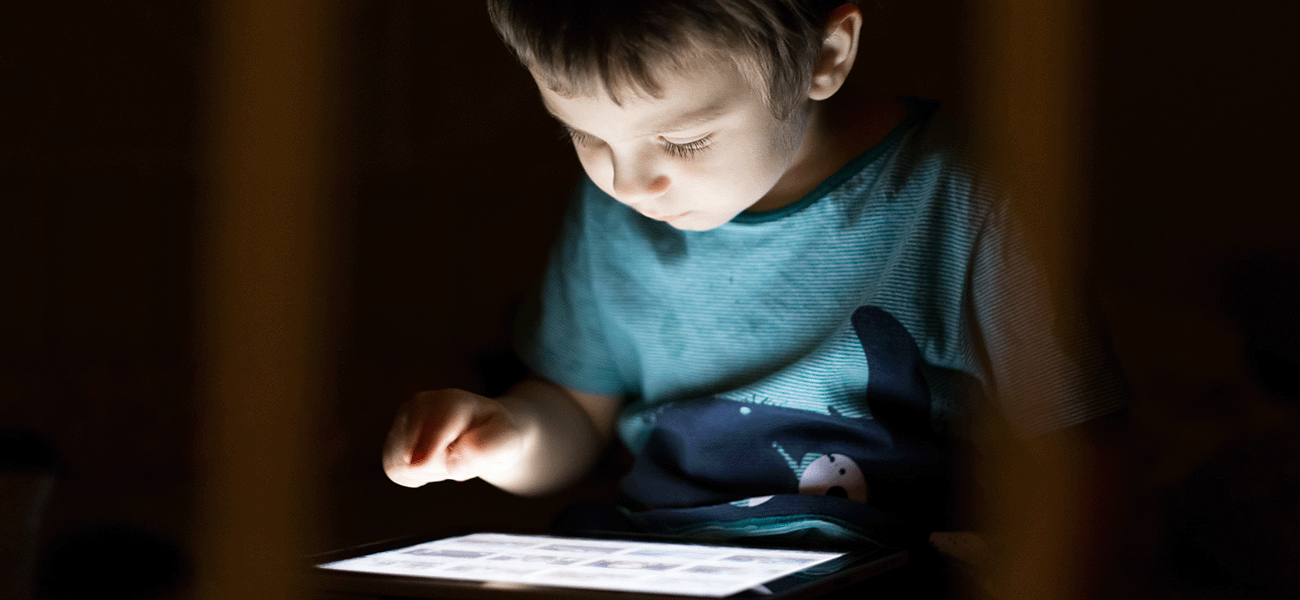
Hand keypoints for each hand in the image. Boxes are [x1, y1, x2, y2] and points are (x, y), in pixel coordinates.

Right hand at [383, 388, 523, 487]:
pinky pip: (393, 469)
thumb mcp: (506, 442)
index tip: (420, 464)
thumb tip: (454, 461)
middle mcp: (421, 403)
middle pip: (413, 452)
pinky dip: (413, 474)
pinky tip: (432, 461)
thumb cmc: (497, 436)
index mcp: (452, 402)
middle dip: (436, 466)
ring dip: (426, 471)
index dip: (427, 449)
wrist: (483, 430)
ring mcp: (404, 418)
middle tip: (459, 455)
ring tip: (447, 455)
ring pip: (399, 462)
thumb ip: (487, 449)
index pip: (434, 428)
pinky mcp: (394, 435)